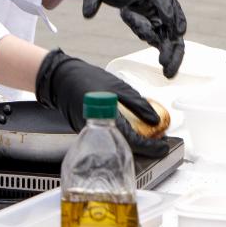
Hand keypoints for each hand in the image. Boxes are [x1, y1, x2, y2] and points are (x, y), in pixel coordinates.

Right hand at [34, 49, 170, 156]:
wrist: (61, 78)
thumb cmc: (87, 79)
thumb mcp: (119, 88)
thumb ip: (138, 105)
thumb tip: (155, 120)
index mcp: (107, 119)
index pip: (133, 141)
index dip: (151, 147)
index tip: (164, 147)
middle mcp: (98, 131)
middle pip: (125, 147)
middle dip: (145, 148)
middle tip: (159, 143)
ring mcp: (92, 133)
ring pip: (117, 143)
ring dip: (134, 143)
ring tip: (150, 136)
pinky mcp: (89, 130)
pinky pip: (109, 138)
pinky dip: (123, 137)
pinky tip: (132, 130)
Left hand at [64, 0, 186, 77]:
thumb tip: (87, 14)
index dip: (168, 13)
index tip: (174, 29)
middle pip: (172, 20)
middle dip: (173, 42)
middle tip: (167, 63)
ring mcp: (155, 10)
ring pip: (169, 32)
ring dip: (170, 50)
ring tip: (168, 72)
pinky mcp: (150, 18)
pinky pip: (159, 35)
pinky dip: (160, 47)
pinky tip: (161, 63)